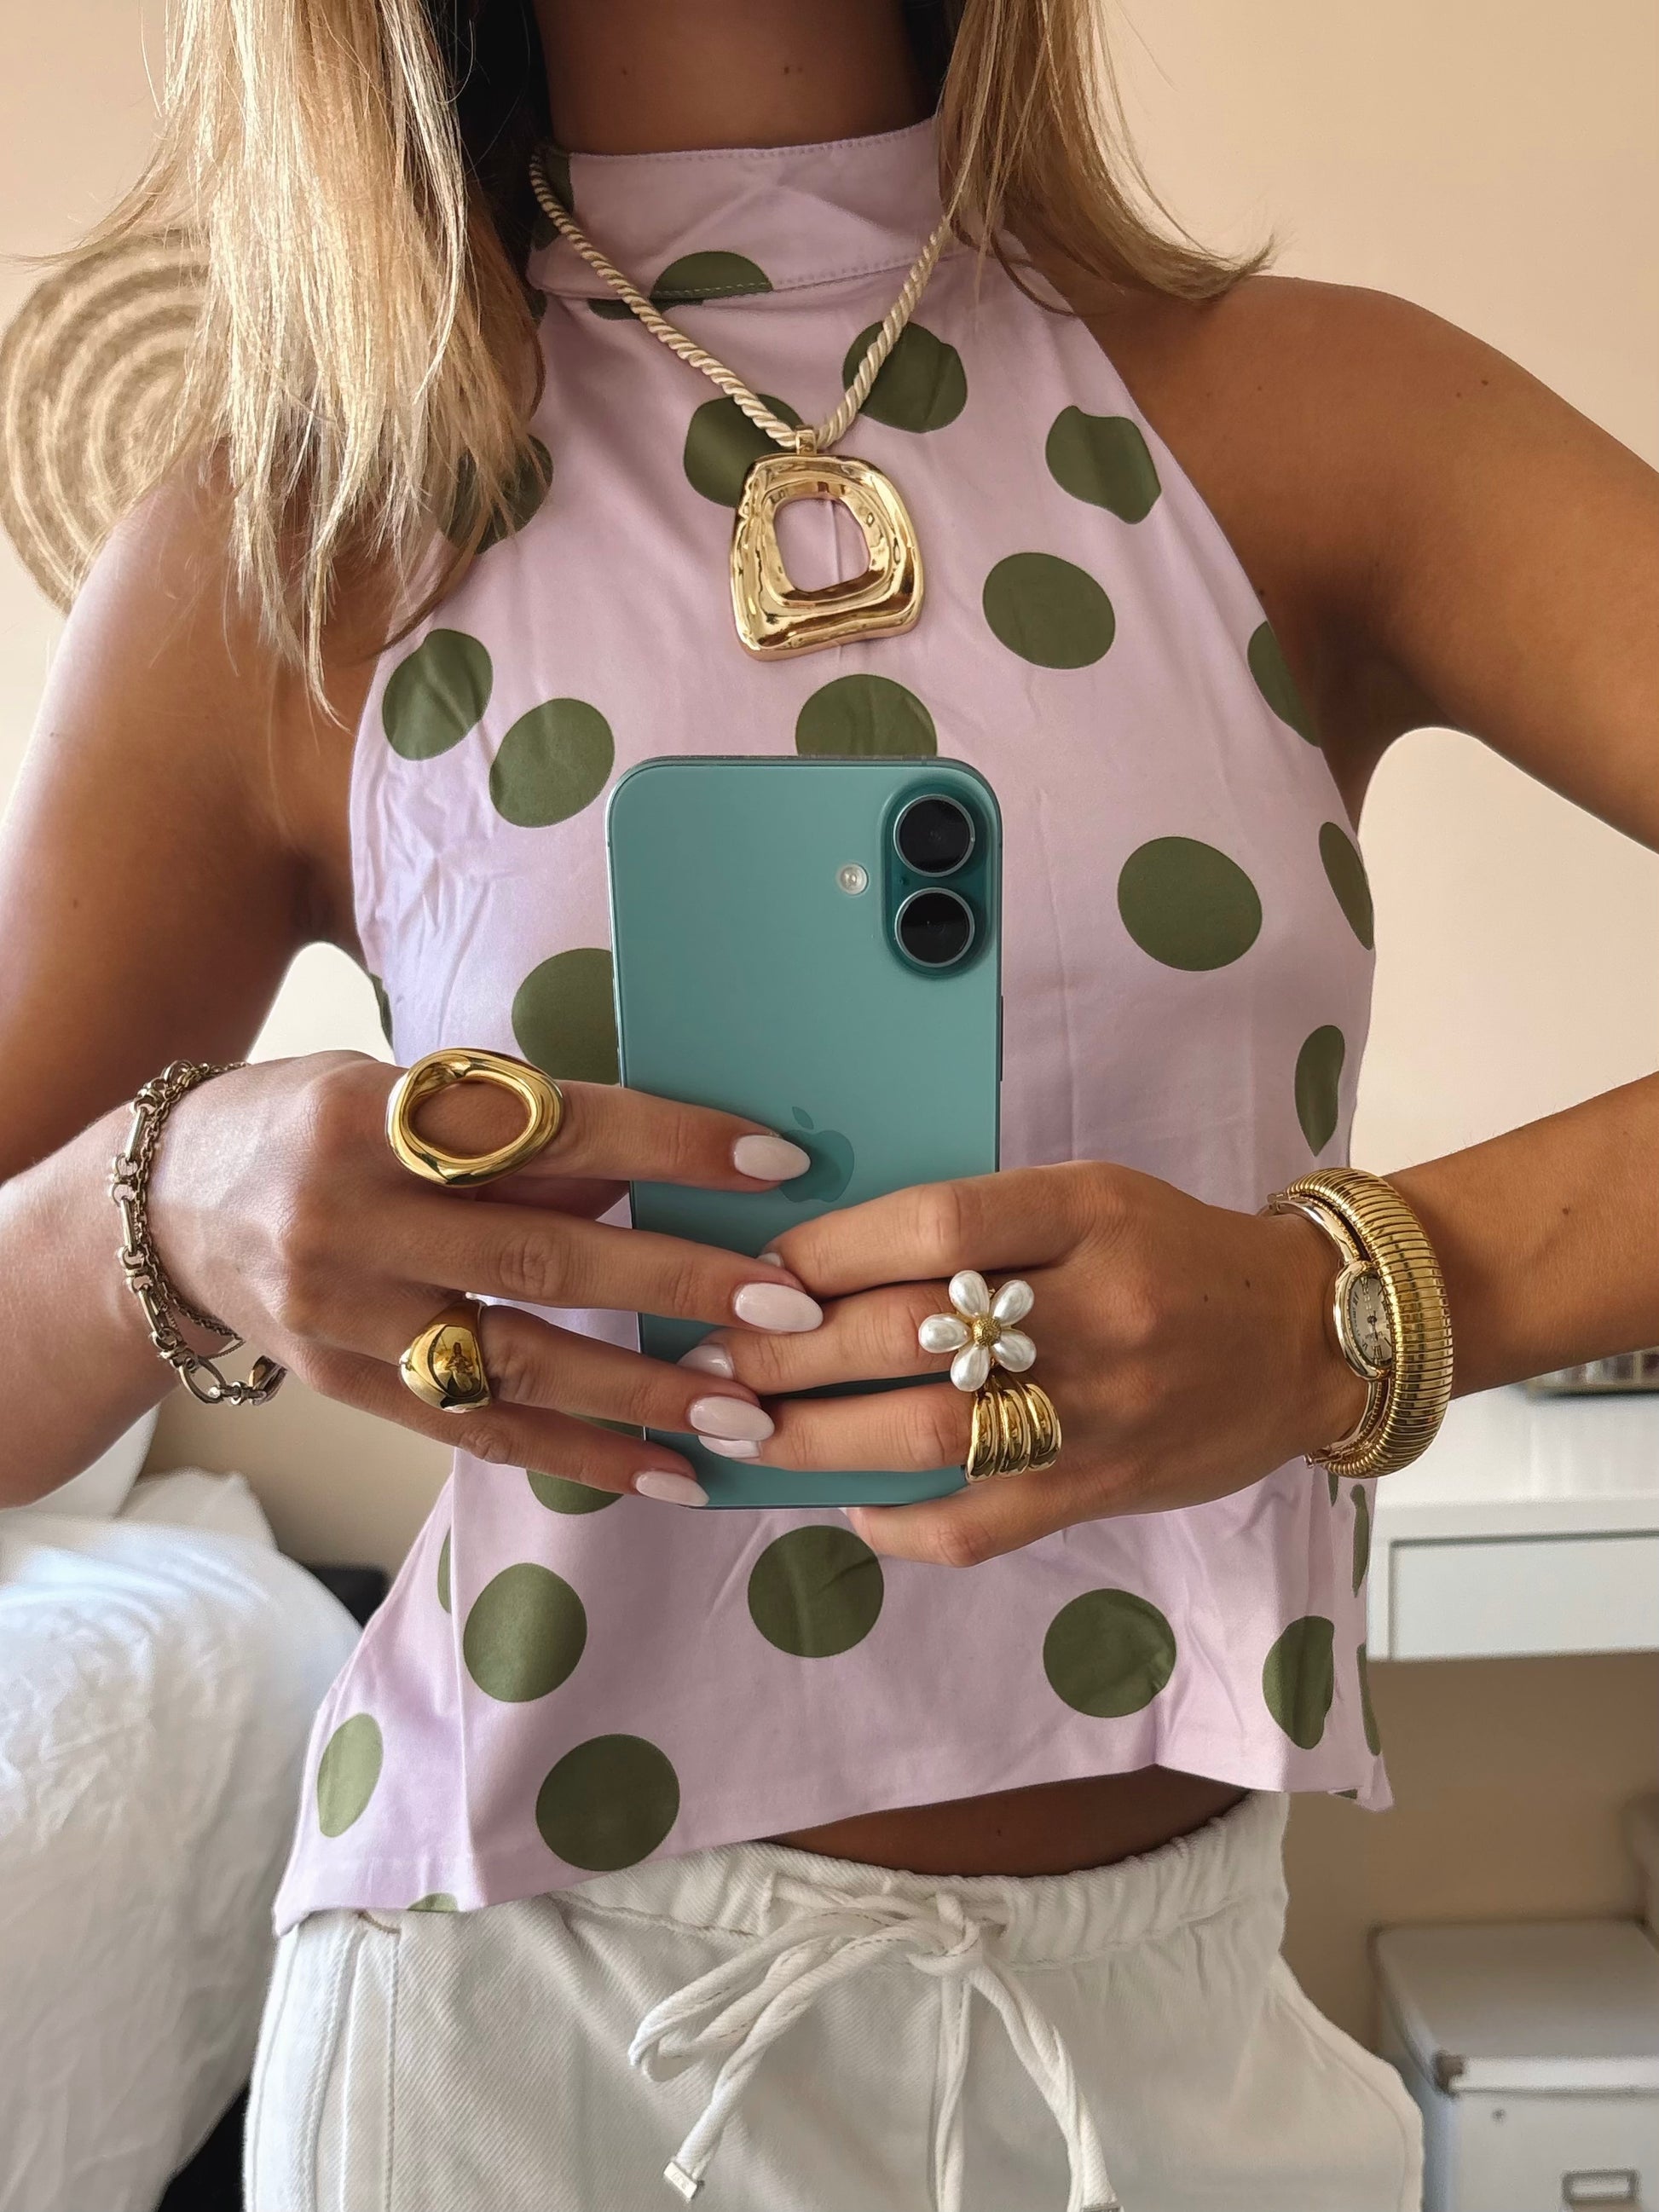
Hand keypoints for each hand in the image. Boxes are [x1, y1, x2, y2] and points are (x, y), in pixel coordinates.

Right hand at [146, 1050, 824, 1502]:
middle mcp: (350, 1219)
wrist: (168, 1209)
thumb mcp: (400, 1086)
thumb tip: (659, 1175)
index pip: (545, 1127)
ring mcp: (341, 1317)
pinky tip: (670, 1475)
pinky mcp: (347, 1389)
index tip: (773, 1162)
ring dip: (645, 1393)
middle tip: (788, 1305)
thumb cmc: (314, 1123)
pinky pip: (480, 1432)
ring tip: (749, 1411)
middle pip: (538, 1257)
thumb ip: (516, 1132)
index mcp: (373, 1114)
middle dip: (676, 1283)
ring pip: (516, 1363)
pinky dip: (582, 1456)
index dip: (664, 1145)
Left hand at [687, 1162, 1367, 1561]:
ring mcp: (1101, 1410)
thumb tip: (828, 1266)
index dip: (829, 1250)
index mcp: (1091, 1213)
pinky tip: (848, 1506)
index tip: (760, 1267)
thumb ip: (984, 1226)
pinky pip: (980, 1524)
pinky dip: (899, 1525)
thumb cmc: (1177, 1251)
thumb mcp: (1091, 1196)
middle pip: (912, 1334)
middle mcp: (1098, 1309)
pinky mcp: (1103, 1488)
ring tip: (744, 1432)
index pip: (935, 1227)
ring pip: (928, 1437)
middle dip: (789, 1350)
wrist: (1305, 1337)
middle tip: (712, 1355)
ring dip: (814, 1440)